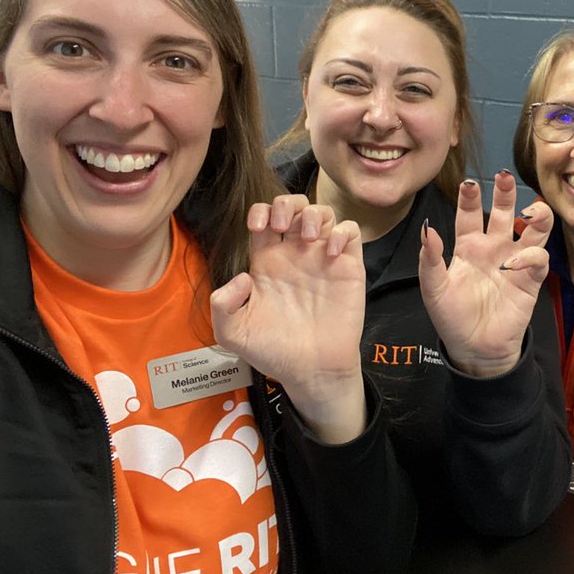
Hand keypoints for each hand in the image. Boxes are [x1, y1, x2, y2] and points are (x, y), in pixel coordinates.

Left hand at [212, 194, 366, 443]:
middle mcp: (295, 254)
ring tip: (308, 237)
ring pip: (323, 213)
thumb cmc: (273, 351)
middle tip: (282, 224)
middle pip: (293, 206)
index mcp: (267, 261)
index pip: (264, 218)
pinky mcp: (349, 267)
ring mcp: (323, 258)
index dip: (260, 211)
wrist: (311, 369)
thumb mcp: (233, 333)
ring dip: (315, 214)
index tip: (258, 227)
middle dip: (287, 204)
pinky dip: (342, 232)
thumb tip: (240, 278)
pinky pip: (350, 232)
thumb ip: (223, 306)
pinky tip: (331, 252)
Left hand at [418, 171, 552, 377]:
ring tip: (531, 211)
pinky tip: (513, 263)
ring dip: (536, 214)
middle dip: (505, 193)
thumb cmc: (451, 317)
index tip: (469, 184)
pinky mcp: (531, 279)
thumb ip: (429, 260)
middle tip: (504, 177)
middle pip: (503, 211)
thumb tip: (427, 229)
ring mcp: (515, 261)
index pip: (469, 214)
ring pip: (533, 228)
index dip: (470, 198)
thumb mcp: (433, 289)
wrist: (474, 348)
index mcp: (468, 246)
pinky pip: (538, 258)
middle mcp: (493, 248)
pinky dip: (530, 256)